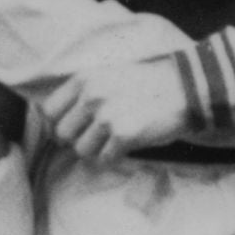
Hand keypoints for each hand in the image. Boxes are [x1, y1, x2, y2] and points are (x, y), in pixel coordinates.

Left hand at [37, 57, 191, 163]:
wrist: (185, 88)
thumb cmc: (147, 84)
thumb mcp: (108, 75)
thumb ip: (83, 92)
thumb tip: (58, 122)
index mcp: (83, 80)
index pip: (48, 111)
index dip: (58, 124)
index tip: (72, 129)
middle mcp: (91, 96)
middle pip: (62, 134)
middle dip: (76, 140)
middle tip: (95, 138)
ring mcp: (106, 116)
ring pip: (81, 150)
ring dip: (95, 151)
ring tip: (112, 142)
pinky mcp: (124, 135)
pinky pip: (104, 159)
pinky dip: (113, 158)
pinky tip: (125, 147)